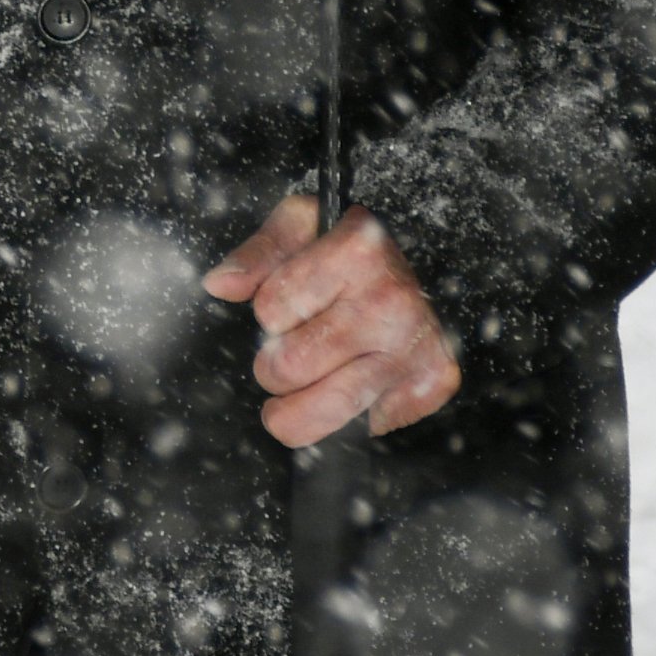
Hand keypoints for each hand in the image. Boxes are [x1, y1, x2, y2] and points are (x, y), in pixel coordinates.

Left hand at [204, 199, 461, 449]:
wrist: (411, 265)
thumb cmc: (346, 247)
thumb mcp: (298, 228)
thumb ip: (255, 255)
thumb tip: (220, 284)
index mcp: (357, 250)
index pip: (270, 311)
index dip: (270, 314)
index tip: (290, 305)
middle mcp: (392, 299)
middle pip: (291, 368)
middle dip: (276, 368)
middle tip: (292, 353)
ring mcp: (416, 343)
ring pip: (327, 410)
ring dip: (301, 409)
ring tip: (301, 391)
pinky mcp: (435, 380)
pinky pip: (368, 427)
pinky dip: (352, 417)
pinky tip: (357, 383)